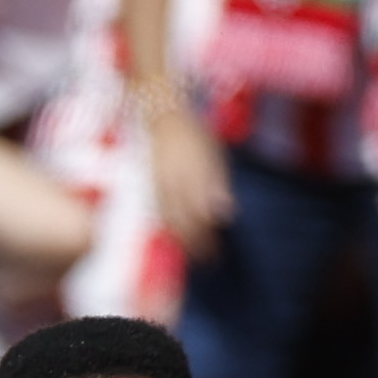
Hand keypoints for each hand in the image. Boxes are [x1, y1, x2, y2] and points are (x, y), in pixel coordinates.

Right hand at [148, 104, 233, 255]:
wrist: (163, 116)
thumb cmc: (194, 136)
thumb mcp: (214, 155)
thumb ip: (219, 184)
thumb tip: (226, 213)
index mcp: (195, 175)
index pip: (203, 217)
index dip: (208, 239)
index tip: (216, 254)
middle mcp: (176, 182)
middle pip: (186, 223)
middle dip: (196, 245)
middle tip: (207, 262)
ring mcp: (161, 184)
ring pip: (170, 220)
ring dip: (182, 240)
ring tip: (193, 253)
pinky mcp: (151, 184)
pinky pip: (159, 211)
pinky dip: (168, 226)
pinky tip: (175, 234)